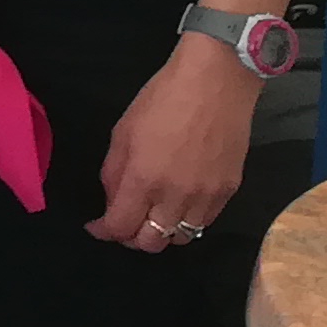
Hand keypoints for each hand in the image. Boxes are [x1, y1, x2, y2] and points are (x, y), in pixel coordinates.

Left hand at [86, 37, 259, 252]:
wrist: (216, 83)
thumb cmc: (163, 99)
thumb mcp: (123, 132)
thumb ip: (114, 172)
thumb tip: (112, 201)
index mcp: (144, 179)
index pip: (121, 227)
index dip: (105, 232)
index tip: (97, 226)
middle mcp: (176, 196)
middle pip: (152, 243)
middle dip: (132, 238)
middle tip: (124, 221)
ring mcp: (207, 196)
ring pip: (181, 238)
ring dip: (162, 232)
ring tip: (152, 215)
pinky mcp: (229, 191)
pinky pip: (205, 222)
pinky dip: (187, 221)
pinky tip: (177, 205)